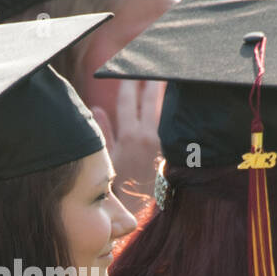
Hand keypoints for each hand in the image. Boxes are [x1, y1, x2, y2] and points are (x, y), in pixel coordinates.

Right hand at [91, 79, 163, 213]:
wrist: (141, 210)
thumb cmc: (121, 187)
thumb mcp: (107, 158)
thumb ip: (104, 132)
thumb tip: (97, 108)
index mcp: (129, 135)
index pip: (129, 101)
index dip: (129, 84)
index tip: (131, 70)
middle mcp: (148, 135)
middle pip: (151, 100)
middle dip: (152, 81)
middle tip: (157, 66)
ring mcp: (164, 142)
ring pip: (165, 110)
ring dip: (166, 94)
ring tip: (170, 78)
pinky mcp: (174, 150)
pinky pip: (173, 124)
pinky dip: (173, 112)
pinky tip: (178, 105)